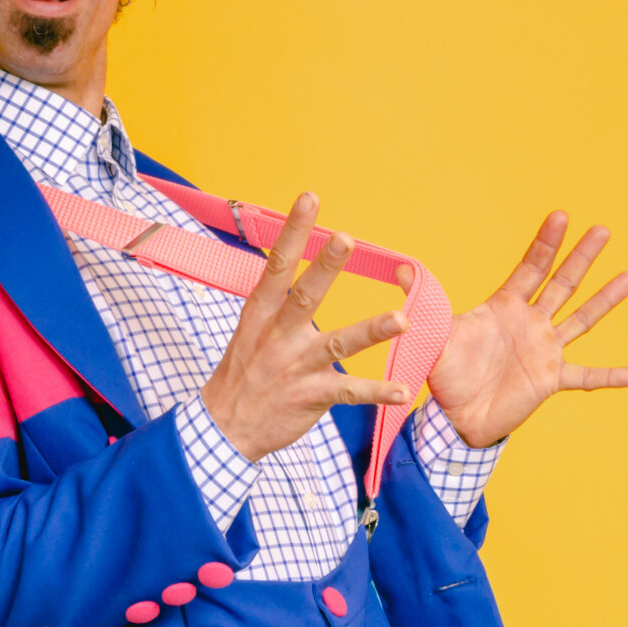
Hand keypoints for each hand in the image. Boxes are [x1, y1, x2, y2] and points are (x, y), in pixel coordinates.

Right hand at [201, 193, 412, 461]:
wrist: (224, 428)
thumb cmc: (243, 373)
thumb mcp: (251, 330)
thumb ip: (277, 302)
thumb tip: (296, 265)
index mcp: (261, 313)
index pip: (277, 264)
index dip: (293, 230)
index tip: (309, 197)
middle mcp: (277, 336)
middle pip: (304, 295)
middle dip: (325, 266)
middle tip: (346, 238)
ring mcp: (294, 367)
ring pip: (337, 343)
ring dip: (370, 331)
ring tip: (402, 320)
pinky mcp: (310, 397)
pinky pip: (349, 392)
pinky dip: (377, 391)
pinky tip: (403, 390)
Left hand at [408, 211, 627, 446]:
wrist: (454, 417)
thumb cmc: (444, 373)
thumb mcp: (432, 335)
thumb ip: (425, 306)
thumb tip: (401, 271)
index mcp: (504, 306)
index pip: (530, 268)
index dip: (545, 243)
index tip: (561, 216)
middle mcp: (530, 322)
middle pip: (562, 283)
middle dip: (581, 257)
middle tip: (602, 230)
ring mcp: (544, 350)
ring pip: (581, 319)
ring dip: (606, 300)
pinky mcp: (551, 379)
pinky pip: (588, 377)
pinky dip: (613, 376)